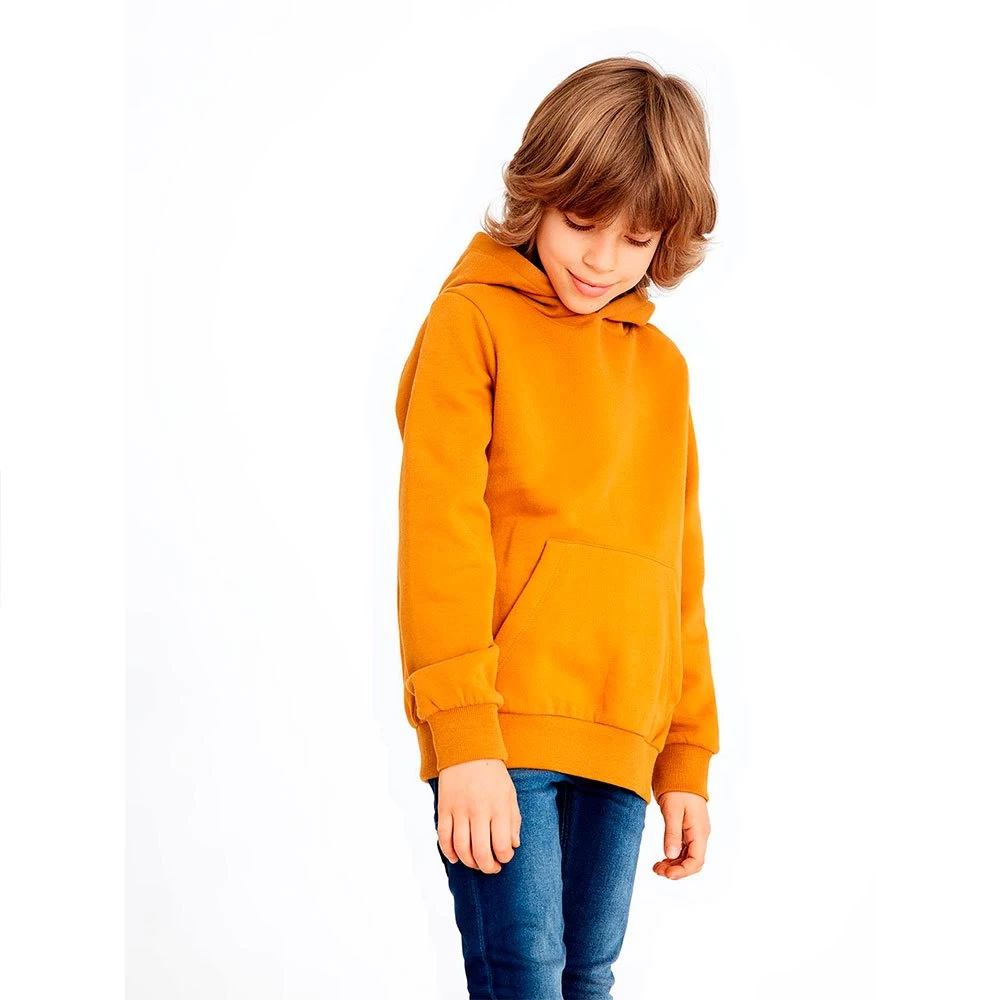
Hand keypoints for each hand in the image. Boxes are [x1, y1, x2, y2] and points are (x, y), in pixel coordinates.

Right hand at [436, 759, 521, 873]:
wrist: (467, 750)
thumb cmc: (492, 775)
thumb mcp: (510, 793)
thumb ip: (513, 820)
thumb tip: (513, 846)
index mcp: (499, 807)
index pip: (502, 845)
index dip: (504, 858)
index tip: (504, 857)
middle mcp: (479, 810)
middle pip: (481, 852)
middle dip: (487, 867)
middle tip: (491, 868)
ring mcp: (459, 810)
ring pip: (461, 848)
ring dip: (469, 862)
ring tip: (475, 863)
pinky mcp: (444, 808)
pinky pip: (443, 837)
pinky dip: (448, 852)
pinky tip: (455, 857)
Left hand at [652, 790, 709, 879]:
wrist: (682, 771)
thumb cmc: (678, 788)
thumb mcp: (673, 810)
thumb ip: (672, 833)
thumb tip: (671, 855)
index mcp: (699, 832)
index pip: (696, 861)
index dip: (682, 872)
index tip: (666, 874)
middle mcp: (700, 834)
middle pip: (692, 861)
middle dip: (676, 870)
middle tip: (657, 870)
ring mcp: (694, 831)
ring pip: (687, 856)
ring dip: (674, 864)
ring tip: (657, 866)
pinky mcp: (688, 828)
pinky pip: (684, 848)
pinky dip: (674, 855)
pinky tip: (663, 857)